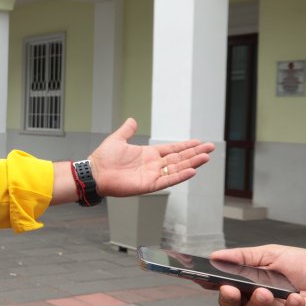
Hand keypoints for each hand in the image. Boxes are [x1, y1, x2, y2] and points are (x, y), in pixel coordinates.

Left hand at [89, 118, 214, 196]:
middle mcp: (153, 165)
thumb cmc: (103, 158)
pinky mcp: (149, 185)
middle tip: (210, 148)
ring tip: (206, 157)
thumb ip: (127, 131)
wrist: (95, 173)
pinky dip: (180, 176)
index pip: (172, 149)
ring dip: (192, 163)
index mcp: (148, 154)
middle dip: (195, 153)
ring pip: (177, 168)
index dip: (185, 146)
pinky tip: (192, 171)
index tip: (199, 142)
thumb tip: (132, 120)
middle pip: (179, 158)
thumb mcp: (117, 139)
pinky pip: (168, 180)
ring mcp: (152, 175)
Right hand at [210, 245, 305, 305]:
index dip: (208, 282)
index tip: (199, 277)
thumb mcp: (276, 254)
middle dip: (227, 299)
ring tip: (265, 293)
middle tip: (229, 289)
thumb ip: (246, 257)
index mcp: (249, 283)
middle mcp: (258, 302)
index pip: (223, 284)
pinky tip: (297, 298)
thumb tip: (216, 255)